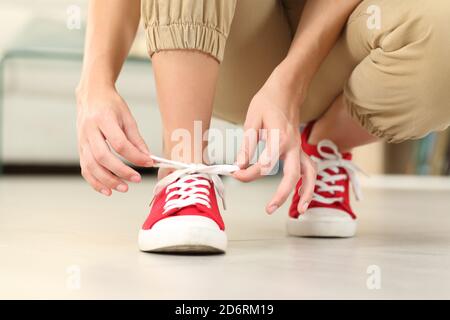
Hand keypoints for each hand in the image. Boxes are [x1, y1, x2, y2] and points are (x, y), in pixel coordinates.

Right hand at [76, 85, 152, 195]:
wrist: (91, 95)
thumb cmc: (111, 105)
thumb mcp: (127, 117)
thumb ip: (136, 139)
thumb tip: (147, 158)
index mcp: (103, 119)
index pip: (119, 143)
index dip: (134, 156)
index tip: (148, 163)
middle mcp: (89, 130)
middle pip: (103, 156)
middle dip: (120, 171)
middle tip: (137, 179)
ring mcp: (82, 140)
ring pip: (91, 165)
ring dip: (107, 180)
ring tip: (124, 187)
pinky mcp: (80, 148)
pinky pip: (85, 168)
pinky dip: (95, 181)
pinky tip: (107, 190)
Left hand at [233, 63, 316, 213]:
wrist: (286, 89)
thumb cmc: (267, 102)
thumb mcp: (252, 120)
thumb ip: (247, 145)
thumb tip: (240, 165)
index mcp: (280, 138)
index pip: (265, 165)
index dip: (248, 174)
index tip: (236, 174)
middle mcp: (293, 146)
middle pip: (292, 176)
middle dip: (282, 195)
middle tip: (269, 209)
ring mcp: (299, 148)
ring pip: (309, 174)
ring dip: (306, 193)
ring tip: (300, 211)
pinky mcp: (300, 149)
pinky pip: (309, 169)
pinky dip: (309, 184)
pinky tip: (303, 195)